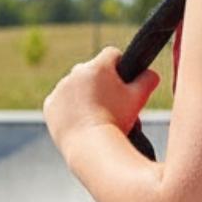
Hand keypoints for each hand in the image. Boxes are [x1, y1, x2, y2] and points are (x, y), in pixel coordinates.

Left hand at [44, 46, 159, 157]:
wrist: (90, 147)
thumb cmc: (117, 121)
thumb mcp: (139, 99)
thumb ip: (148, 80)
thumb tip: (151, 73)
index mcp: (98, 66)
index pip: (112, 54)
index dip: (120, 66)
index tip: (123, 81)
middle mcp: (76, 73)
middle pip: (92, 70)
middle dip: (101, 82)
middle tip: (111, 103)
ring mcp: (60, 89)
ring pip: (75, 86)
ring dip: (83, 94)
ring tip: (95, 115)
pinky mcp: (50, 105)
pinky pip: (61, 101)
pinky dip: (68, 108)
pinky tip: (80, 121)